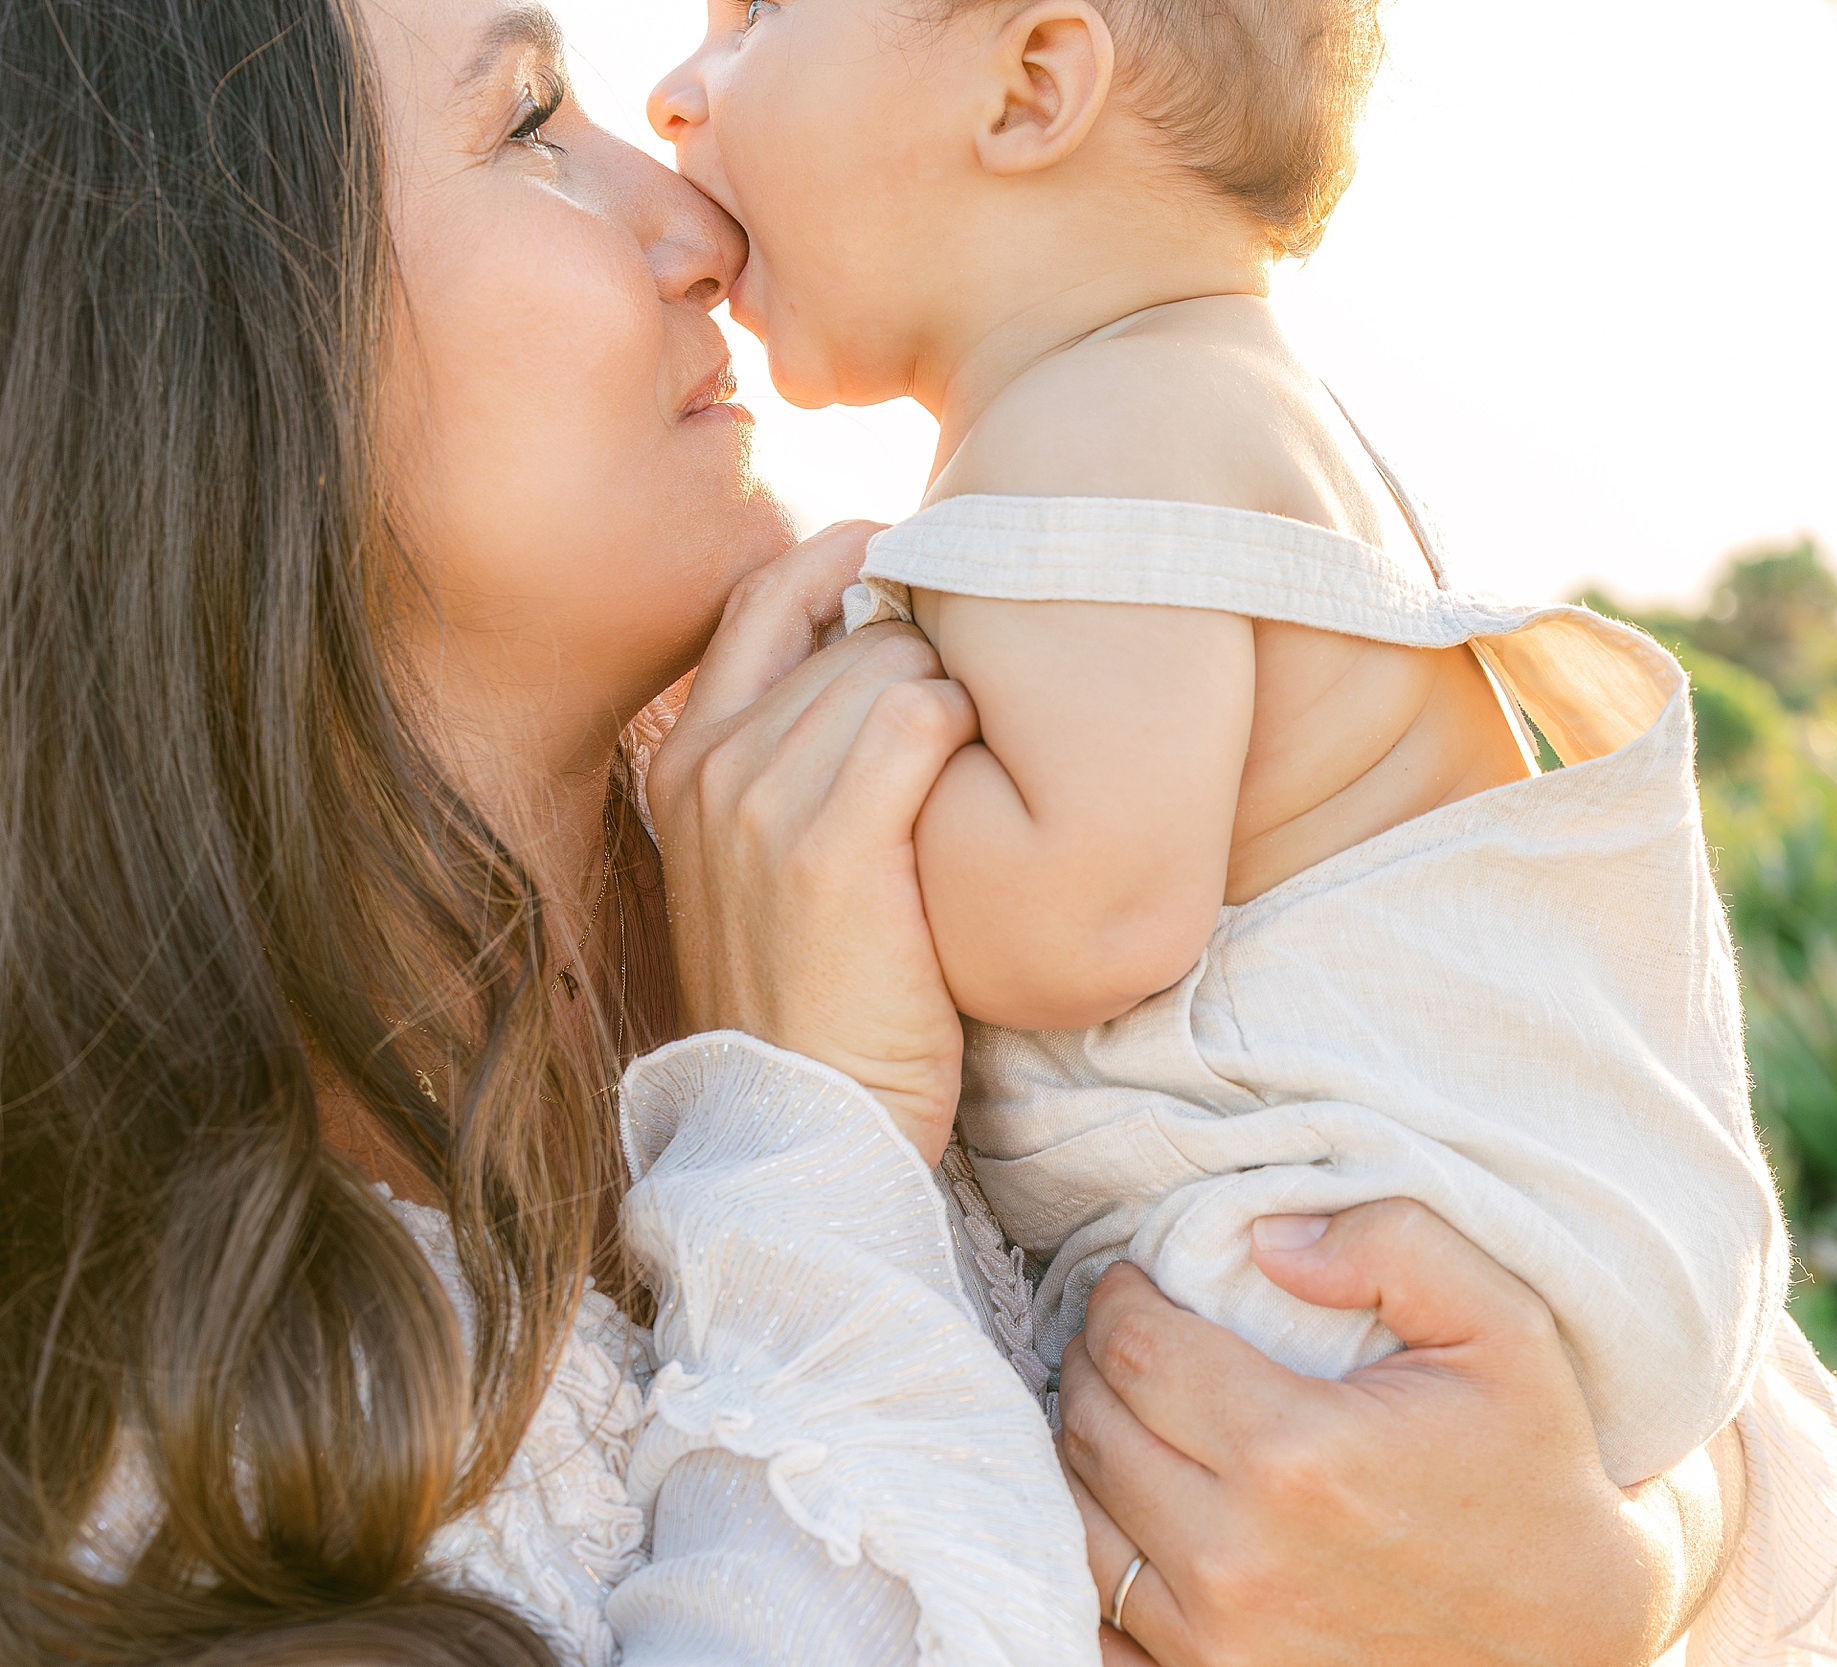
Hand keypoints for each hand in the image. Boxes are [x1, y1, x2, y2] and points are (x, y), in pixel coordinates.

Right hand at [648, 520, 976, 1162]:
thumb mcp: (779, 865)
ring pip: (893, 664)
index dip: (843, 559)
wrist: (808, 1126)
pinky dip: (970, 736)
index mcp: (684, 761)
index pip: (762, 598)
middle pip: (850, 630)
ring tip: (987, 774)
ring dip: (960, 702)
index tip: (911, 556)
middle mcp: (707, 766)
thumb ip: (803, 761)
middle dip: (932, 655)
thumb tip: (886, 651)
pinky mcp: (826, 844)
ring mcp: (757, 801)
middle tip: (985, 712)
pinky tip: (985, 793)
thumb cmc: (828, 998)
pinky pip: (921, 718)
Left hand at [1058, 1200, 1736, 1666]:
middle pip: (1090, 1432)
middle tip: (1123, 1333)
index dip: (1118, 1302)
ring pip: (1076, 1524)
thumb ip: (1394, 1245)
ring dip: (1080, 1453)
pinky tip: (1125, 1506)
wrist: (1568, 1631)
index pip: (1137, 1353)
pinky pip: (1098, 1621)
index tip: (1136, 1282)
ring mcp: (1217, 1641)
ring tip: (1118, 1406)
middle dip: (1091, 1363)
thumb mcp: (1503, 1325)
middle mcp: (1238, 1559)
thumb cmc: (1532, 1466)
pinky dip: (1089, 1557)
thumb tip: (1266, 1238)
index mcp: (1296, 1455)